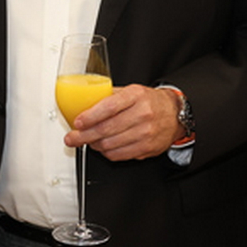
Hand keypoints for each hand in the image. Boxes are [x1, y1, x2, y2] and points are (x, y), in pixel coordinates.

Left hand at [66, 85, 180, 161]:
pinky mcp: (146, 148)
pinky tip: (102, 147)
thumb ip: (109, 96)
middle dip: (83, 136)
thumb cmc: (149, 101)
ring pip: (110, 144)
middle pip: (106, 129)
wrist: (174, 114)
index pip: (108, 107)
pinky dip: (106, 153)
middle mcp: (142, 114)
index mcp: (136, 96)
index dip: (89, 117)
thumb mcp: (131, 91)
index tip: (77, 123)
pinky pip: (118, 155)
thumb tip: (83, 104)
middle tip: (72, 138)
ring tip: (87, 141)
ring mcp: (146, 133)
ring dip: (93, 145)